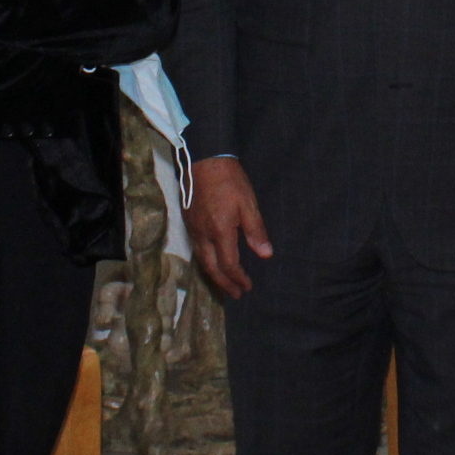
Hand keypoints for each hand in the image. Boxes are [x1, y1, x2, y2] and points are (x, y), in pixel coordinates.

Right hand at [184, 157, 273, 300]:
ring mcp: (193, 229)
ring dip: (214, 276)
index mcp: (220, 232)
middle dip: (224, 284)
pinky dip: (206, 262)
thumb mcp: (248, 203)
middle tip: (235, 295)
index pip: (229, 264)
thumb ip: (256, 231)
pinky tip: (212, 262)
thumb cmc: (229, 180)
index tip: (248, 287)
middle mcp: (203, 235)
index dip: (238, 278)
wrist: (204, 159)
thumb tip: (265, 255)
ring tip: (224, 284)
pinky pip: (197, 250)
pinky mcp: (188, 223)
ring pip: (202, 261)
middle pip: (212, 268)